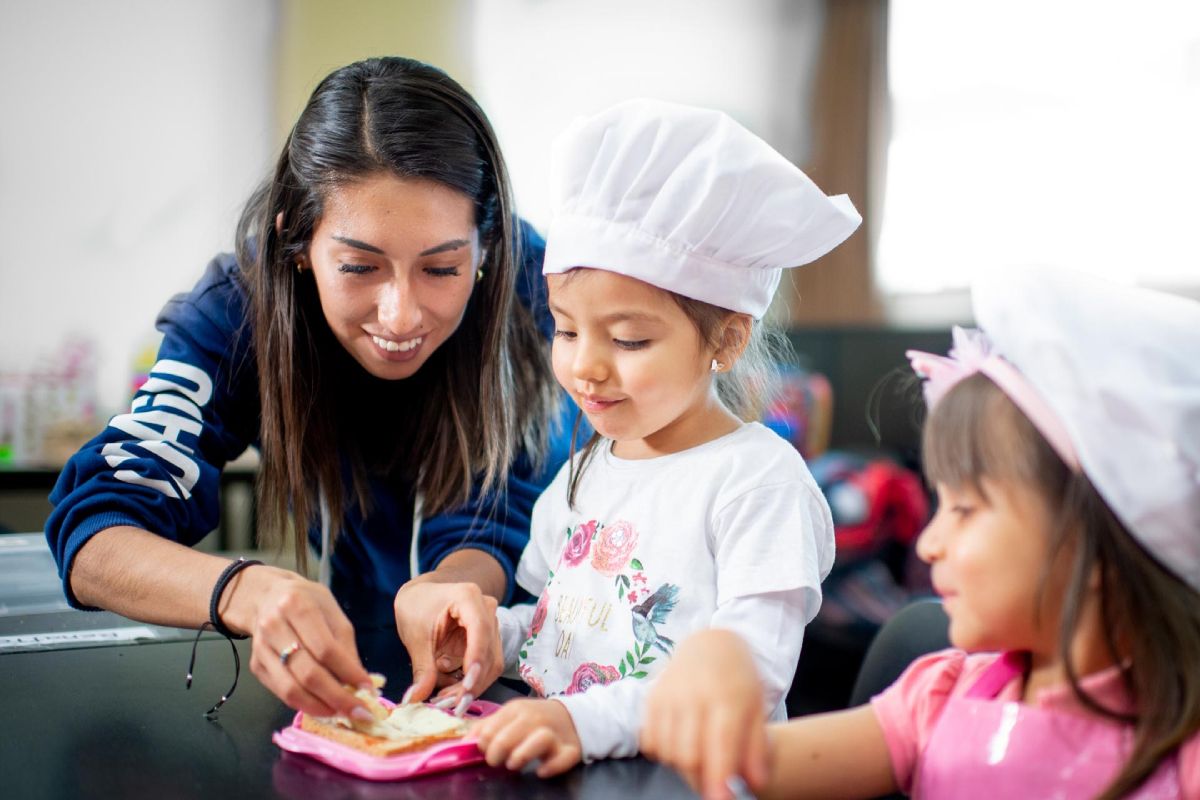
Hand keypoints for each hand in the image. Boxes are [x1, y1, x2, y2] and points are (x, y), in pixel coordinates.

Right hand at [228, 565, 373, 719]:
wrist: (265, 596)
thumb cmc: (306, 601)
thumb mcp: (332, 611)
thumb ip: (345, 644)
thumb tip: (359, 680)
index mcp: (297, 606)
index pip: (325, 649)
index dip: (348, 672)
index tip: (367, 688)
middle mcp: (274, 627)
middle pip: (308, 673)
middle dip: (337, 697)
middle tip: (358, 712)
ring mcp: (261, 649)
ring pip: (291, 689)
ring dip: (320, 707)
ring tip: (341, 713)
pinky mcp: (256, 666)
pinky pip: (281, 692)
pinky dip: (304, 704)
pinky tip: (322, 706)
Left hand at [392, 579, 503, 705]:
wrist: (421, 596)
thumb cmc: (417, 607)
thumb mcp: (415, 636)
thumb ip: (421, 668)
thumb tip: (415, 699)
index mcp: (468, 597)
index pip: (480, 631)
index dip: (475, 660)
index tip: (466, 687)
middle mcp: (486, 609)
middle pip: (488, 653)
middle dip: (471, 682)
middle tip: (448, 703)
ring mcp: (491, 624)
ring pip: (490, 664)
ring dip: (470, 686)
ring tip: (444, 699)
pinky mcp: (488, 640)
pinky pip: (484, 666)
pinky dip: (468, 681)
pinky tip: (449, 690)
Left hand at [475, 698, 581, 776]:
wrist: (571, 716)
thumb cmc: (534, 720)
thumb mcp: (509, 717)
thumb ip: (486, 727)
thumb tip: (463, 743)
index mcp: (516, 710)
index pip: (490, 729)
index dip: (482, 745)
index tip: (484, 751)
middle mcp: (535, 718)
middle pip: (510, 735)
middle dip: (496, 753)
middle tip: (495, 762)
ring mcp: (555, 733)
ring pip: (539, 740)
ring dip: (522, 755)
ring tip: (514, 764)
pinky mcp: (571, 749)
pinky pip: (563, 758)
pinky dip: (551, 766)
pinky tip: (541, 771)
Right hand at [641, 629, 768, 799]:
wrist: (710, 643)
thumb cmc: (739, 680)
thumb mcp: (758, 709)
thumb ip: (757, 748)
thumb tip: (755, 784)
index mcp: (727, 697)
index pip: (720, 745)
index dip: (719, 779)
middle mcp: (694, 695)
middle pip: (688, 756)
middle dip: (700, 778)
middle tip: (714, 780)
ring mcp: (669, 695)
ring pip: (668, 752)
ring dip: (682, 767)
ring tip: (699, 756)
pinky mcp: (651, 698)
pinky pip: (650, 741)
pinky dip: (664, 752)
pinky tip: (680, 743)